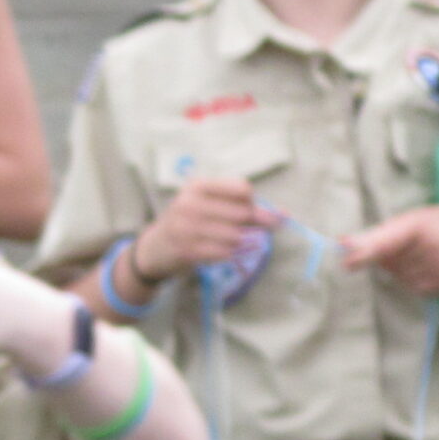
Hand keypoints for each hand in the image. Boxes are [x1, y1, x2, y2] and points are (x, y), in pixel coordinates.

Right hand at [135, 177, 264, 283]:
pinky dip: (229, 253)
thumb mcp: (205, 203)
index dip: (252, 202)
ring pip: (236, 236)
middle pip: (243, 213)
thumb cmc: (188, 222)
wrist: (154, 249)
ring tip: (229, 240)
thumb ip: (241, 204)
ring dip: (240, 242)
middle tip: (247, 229)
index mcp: (197, 186)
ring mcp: (188, 228)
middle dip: (252, 224)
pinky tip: (219, 250)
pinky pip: (225, 253)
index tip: (250, 211)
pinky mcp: (189, 251)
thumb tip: (284, 215)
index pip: (242, 189)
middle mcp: (191, 204)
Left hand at [341, 205, 438, 296]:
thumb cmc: (437, 224)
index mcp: (419, 225)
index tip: (346, 261)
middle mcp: (432, 246)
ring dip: (403, 271)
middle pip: (391, 265)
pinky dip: (417, 281)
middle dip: (391, 259)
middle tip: (411, 245)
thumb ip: (380, 233)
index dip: (366, 251)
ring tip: (423, 255)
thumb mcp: (413, 219)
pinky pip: (418, 290)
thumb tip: (343, 244)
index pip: (387, 240)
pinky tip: (431, 266)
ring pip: (403, 280)